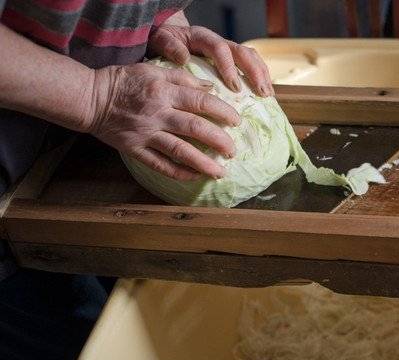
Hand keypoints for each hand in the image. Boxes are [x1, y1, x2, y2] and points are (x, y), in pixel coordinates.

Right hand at [86, 63, 239, 180]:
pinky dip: (179, 173)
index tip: (237, 121)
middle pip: (195, 128)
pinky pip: (160, 165)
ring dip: (203, 163)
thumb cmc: (124, 81)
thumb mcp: (153, 71)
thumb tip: (210, 89)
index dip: (223, 112)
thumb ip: (182, 79)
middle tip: (233, 150)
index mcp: (164, 92)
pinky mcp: (135, 149)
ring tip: (221, 172)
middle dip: (218, 141)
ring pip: (180, 151)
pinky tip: (195, 177)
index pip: (201, 102)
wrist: (90, 98)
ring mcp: (146, 134)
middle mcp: (158, 114)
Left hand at [148, 25, 273, 96]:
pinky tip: (265, 94)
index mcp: (202, 37)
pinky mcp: (231, 61)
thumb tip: (184, 57)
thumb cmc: (161, 43)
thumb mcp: (159, 41)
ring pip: (251, 57)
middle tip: (261, 92)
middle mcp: (218, 42)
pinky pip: (251, 65)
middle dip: (254, 72)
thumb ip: (168, 46)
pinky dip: (260, 78)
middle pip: (243, 52)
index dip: (230, 67)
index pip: (220, 48)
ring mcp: (227, 51)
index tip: (235, 87)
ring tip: (268, 95)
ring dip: (262, 75)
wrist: (165, 39)